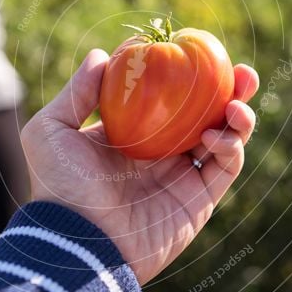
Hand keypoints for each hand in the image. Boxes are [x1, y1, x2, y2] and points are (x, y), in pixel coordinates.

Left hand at [20, 49, 258, 283]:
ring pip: (225, 137)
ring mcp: (182, 175)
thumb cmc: (60, 187)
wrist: (78, 242)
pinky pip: (226, 167)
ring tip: (235, 104)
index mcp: (132, 132)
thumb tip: (101, 55)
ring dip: (238, 116)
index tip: (193, 48)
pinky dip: (231, 147)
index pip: (166, 94)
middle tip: (240, 72)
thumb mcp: (51, 131)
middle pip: (205, 112)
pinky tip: (215, 135)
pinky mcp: (198, 200)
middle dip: (229, 90)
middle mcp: (161, 151)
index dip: (184, 71)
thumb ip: (75, 92)